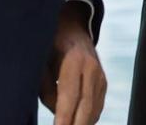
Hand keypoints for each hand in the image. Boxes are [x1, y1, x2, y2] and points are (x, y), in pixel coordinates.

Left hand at [40, 1, 105, 124]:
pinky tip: (76, 122)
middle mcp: (92, 68)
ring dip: (82, 123)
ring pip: (94, 110)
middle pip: (86, 107)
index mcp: (74, 60)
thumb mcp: (41, 63)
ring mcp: (101, 75)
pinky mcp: (104, 83)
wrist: (73, 30)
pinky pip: (97, 107)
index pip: (69, 95)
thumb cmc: (50, 47)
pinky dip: (88, 118)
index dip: (64, 117)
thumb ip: (47, 89)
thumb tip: (57, 113)